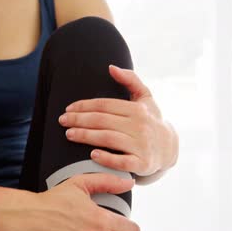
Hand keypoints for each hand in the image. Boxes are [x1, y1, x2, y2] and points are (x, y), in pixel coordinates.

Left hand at [59, 65, 178, 176]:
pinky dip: (107, 158)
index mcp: (137, 109)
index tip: (68, 109)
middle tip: (62, 121)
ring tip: (69, 134)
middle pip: (103, 121)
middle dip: (79, 120)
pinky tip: (92, 155)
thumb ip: (130, 80)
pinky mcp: (142, 163)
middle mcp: (140, 126)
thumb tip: (111, 67)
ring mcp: (142, 145)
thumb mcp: (145, 98)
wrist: (169, 148)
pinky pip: (122, 162)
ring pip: (108, 138)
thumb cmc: (151, 120)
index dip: (84, 106)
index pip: (105, 105)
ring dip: (86, 136)